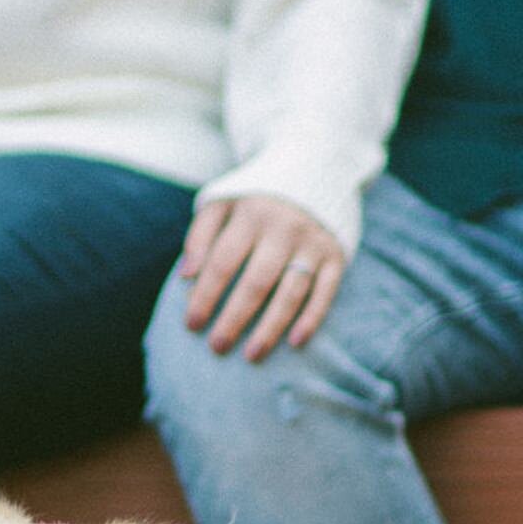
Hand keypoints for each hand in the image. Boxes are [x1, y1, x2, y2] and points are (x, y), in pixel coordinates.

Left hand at [181, 196, 345, 361]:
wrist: (314, 168)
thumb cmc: (256, 198)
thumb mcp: (223, 202)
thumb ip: (200, 235)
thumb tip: (186, 275)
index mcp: (251, 215)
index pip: (223, 262)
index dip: (205, 295)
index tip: (192, 325)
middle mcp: (284, 228)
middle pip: (256, 282)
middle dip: (234, 318)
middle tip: (217, 347)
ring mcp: (313, 242)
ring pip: (291, 292)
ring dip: (271, 327)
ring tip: (251, 355)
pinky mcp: (336, 254)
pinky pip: (325, 292)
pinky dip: (312, 318)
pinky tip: (295, 343)